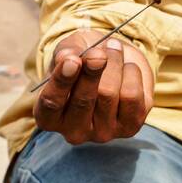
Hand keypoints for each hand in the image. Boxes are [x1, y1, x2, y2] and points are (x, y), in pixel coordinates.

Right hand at [33, 30, 154, 143]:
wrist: (113, 63)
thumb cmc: (83, 59)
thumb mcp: (70, 51)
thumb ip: (66, 53)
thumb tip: (67, 56)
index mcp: (49, 116)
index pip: (52, 103)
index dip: (63, 81)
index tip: (73, 60)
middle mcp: (74, 132)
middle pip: (84, 100)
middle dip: (92, 70)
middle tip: (98, 52)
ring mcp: (102, 133)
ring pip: (109, 94)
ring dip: (113, 64)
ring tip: (113, 49)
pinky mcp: (129, 127)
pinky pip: (132, 96)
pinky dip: (131, 73)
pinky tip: (127, 67)